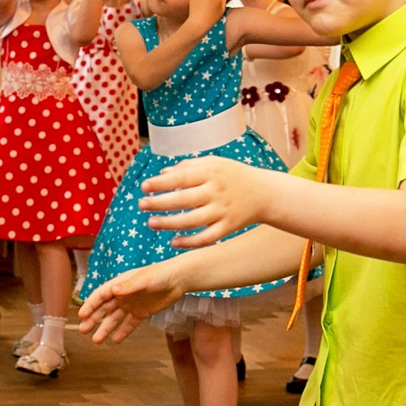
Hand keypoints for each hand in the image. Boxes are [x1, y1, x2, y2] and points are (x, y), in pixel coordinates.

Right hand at [78, 260, 188, 342]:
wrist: (178, 279)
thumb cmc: (160, 275)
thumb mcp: (143, 279)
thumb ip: (128, 286)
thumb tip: (113, 289)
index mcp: (120, 284)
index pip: (100, 295)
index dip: (90, 305)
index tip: (81, 315)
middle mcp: (122, 295)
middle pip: (104, 308)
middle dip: (93, 319)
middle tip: (83, 330)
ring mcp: (131, 304)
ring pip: (114, 318)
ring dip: (105, 328)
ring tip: (96, 340)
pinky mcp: (142, 313)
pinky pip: (129, 324)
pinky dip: (122, 332)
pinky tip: (114, 341)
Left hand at [138, 157, 273, 248]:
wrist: (264, 193)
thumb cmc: (233, 175)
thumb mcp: (214, 163)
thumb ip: (188, 167)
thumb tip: (161, 174)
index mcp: (212, 172)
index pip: (182, 178)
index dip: (161, 183)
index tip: (144, 187)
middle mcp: (216, 192)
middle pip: (184, 200)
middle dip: (159, 203)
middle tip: (142, 204)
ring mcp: (223, 211)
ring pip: (192, 221)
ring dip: (169, 223)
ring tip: (151, 222)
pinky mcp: (228, 227)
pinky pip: (206, 238)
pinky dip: (189, 242)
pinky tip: (173, 241)